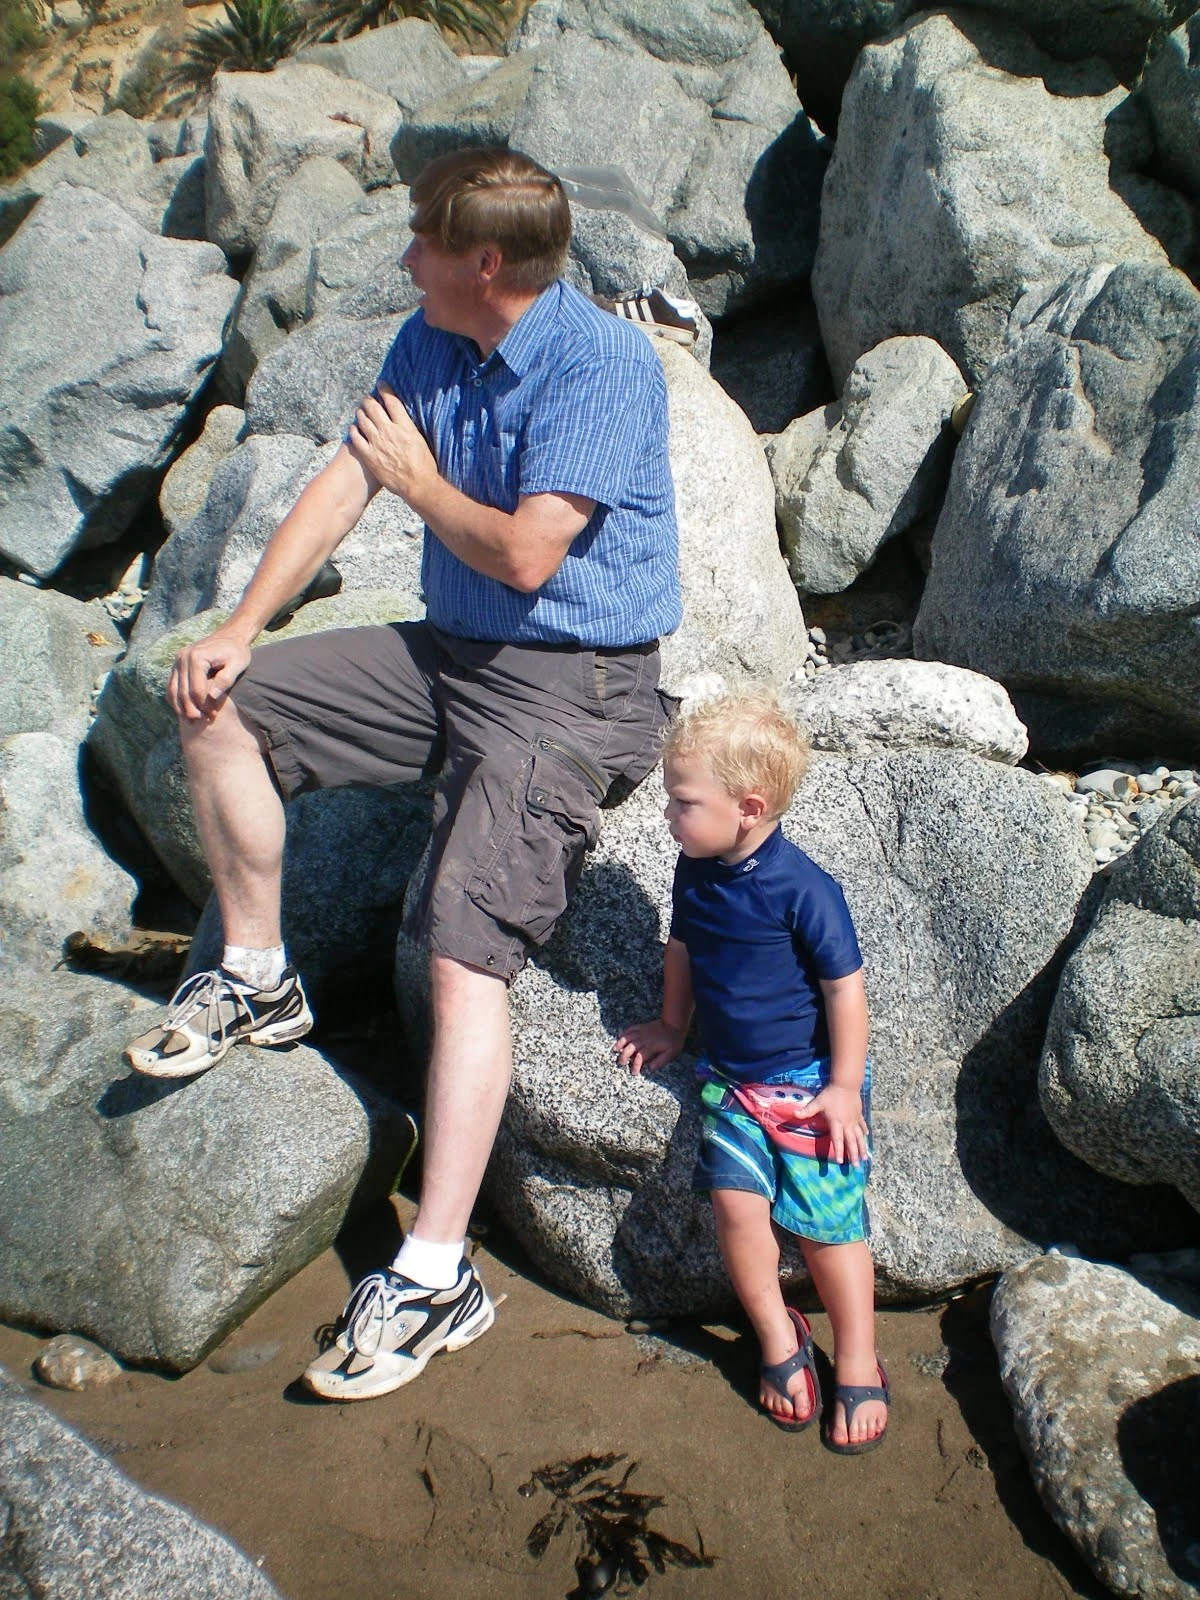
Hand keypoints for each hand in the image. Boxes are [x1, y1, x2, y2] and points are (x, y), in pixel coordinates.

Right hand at [166, 629, 251, 719]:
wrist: (229, 636)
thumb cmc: (236, 651)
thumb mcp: (237, 664)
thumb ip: (225, 680)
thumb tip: (212, 697)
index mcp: (197, 656)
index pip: (197, 688)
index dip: (205, 705)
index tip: (213, 715)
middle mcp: (183, 657)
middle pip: (183, 691)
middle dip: (193, 710)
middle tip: (203, 721)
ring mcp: (177, 661)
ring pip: (173, 690)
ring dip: (181, 708)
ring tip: (192, 721)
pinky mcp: (176, 665)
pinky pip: (171, 686)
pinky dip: (175, 700)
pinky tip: (183, 711)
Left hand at [347, 381, 436, 504]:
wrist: (417, 485)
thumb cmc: (424, 465)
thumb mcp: (420, 439)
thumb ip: (408, 427)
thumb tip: (401, 418)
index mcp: (404, 426)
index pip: (391, 400)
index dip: (384, 389)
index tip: (381, 384)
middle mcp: (389, 431)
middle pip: (373, 407)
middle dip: (368, 400)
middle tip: (367, 399)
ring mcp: (377, 443)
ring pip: (362, 419)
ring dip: (360, 412)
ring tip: (360, 411)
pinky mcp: (369, 455)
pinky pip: (356, 437)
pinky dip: (354, 429)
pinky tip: (354, 428)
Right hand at [612, 1019, 684, 1074]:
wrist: (674, 1023)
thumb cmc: (674, 1040)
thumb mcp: (671, 1053)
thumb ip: (661, 1061)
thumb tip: (651, 1069)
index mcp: (650, 1047)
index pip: (639, 1058)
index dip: (635, 1066)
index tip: (634, 1073)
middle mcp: (643, 1040)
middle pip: (630, 1048)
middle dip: (623, 1056)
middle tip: (620, 1063)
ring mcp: (641, 1032)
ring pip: (627, 1038)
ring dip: (620, 1044)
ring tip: (614, 1050)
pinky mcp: (641, 1026)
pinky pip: (630, 1029)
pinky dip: (624, 1032)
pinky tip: (619, 1036)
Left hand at [792, 1082, 868, 1165]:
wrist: (846, 1084)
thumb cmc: (830, 1094)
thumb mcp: (817, 1102)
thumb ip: (806, 1110)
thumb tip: (793, 1114)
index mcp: (836, 1122)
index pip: (837, 1139)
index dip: (839, 1151)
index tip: (841, 1162)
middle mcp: (847, 1124)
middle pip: (851, 1142)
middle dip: (854, 1154)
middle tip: (856, 1166)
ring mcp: (854, 1120)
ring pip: (859, 1137)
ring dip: (862, 1147)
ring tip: (865, 1158)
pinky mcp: (859, 1114)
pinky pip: (862, 1125)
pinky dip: (864, 1131)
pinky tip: (866, 1137)